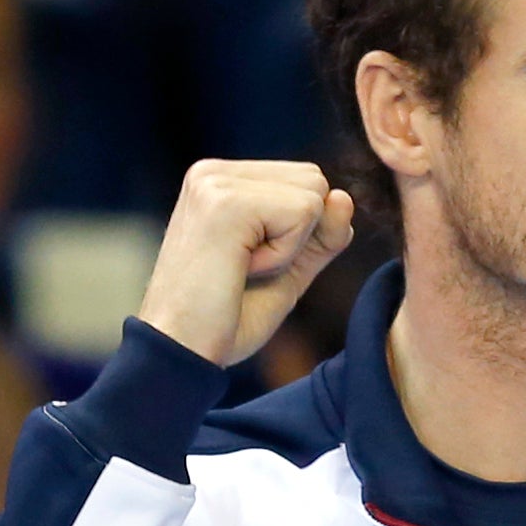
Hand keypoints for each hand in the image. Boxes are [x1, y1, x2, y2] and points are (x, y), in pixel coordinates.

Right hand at [135, 159, 356, 367]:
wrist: (181, 353)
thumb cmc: (225, 320)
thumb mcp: (287, 271)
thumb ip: (320, 235)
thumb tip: (344, 197)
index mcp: (221, 182)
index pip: (305, 182)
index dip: (299, 234)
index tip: (247, 265)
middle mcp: (213, 172)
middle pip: (314, 180)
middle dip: (298, 235)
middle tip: (246, 268)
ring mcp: (215, 182)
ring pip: (313, 195)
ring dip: (290, 246)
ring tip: (240, 268)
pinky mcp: (227, 201)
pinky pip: (303, 213)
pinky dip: (284, 254)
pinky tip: (240, 269)